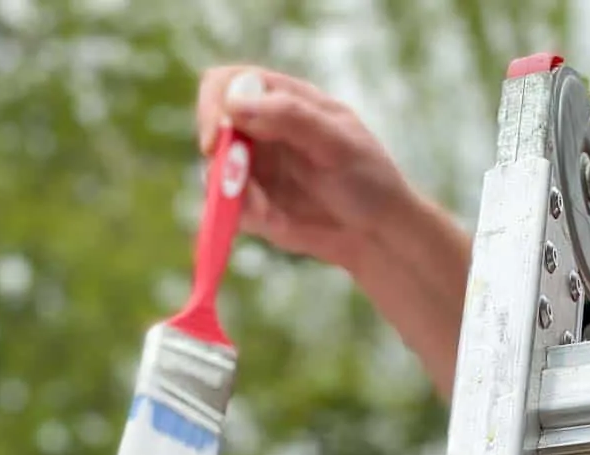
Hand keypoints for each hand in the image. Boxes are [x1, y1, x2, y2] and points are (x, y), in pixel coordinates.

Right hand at [196, 65, 411, 273]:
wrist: (377, 235)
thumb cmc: (368, 179)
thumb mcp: (338, 142)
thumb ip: (290, 117)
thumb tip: (234, 104)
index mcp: (283, 101)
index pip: (228, 84)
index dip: (214, 106)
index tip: (217, 140)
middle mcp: (262, 131)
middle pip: (212, 129)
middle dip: (218, 158)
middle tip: (233, 184)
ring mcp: (255, 170)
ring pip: (215, 173)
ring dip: (231, 193)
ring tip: (267, 212)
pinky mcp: (253, 207)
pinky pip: (229, 208)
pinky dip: (243, 216)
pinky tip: (276, 222)